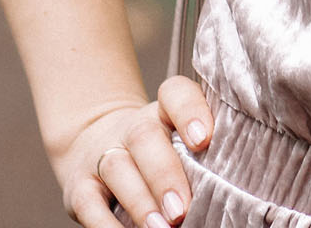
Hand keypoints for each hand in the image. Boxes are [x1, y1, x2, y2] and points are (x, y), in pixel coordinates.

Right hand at [53, 77, 214, 227]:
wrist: (95, 144)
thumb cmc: (157, 154)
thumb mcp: (178, 144)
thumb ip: (204, 158)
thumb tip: (230, 190)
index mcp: (164, 112)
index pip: (176, 94)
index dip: (189, 111)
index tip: (203, 140)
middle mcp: (133, 129)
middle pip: (145, 136)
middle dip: (164, 174)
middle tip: (181, 208)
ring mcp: (103, 155)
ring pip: (117, 167)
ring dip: (140, 201)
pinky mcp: (80, 186)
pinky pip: (88, 203)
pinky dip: (106, 224)